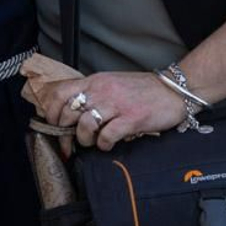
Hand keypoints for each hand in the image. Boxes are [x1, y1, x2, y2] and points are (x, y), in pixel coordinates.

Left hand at [38, 70, 186, 150]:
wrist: (174, 90)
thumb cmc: (143, 90)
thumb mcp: (113, 83)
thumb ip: (94, 94)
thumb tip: (73, 114)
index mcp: (96, 81)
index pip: (61, 92)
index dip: (52, 112)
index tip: (54, 125)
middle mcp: (103, 90)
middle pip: (69, 113)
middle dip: (65, 134)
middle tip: (70, 144)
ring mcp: (117, 104)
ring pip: (85, 126)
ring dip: (85, 140)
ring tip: (93, 142)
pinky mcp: (131, 119)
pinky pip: (107, 136)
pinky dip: (104, 145)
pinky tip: (109, 144)